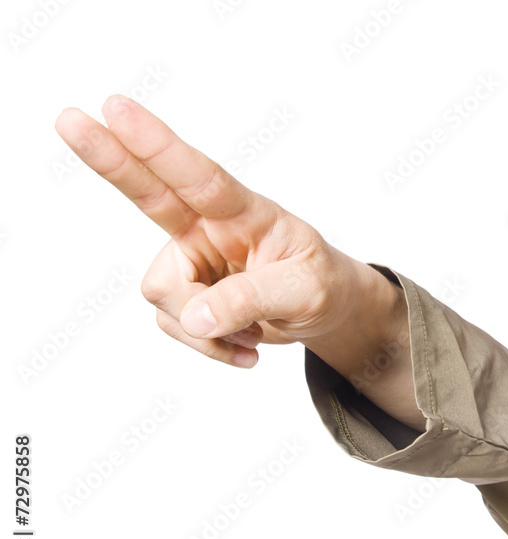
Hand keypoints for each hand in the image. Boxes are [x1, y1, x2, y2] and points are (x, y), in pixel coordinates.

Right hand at [55, 95, 356, 368]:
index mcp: (246, 212)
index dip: (159, 147)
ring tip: (253, 330)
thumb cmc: (322, 285)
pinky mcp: (185, 293)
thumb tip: (197, 318)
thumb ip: (252, 299)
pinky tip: (244, 345)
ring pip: (165, 294)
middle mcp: (209, 228)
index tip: (118, 110)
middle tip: (69, 118)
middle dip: (110, 161)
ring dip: (205, 326)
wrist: (324, 314)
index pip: (200, 178)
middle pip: (149, 193)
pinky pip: (177, 325)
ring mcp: (192, 260)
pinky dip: (210, 345)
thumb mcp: (305, 291)